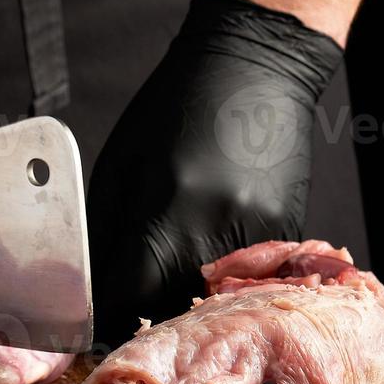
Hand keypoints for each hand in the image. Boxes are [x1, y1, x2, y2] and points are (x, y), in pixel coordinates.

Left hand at [88, 0, 342, 338]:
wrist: (256, 66)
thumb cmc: (175, 108)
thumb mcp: (120, 165)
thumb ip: (106, 235)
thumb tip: (94, 292)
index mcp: (165, 211)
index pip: (128, 300)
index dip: (107, 316)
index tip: (97, 317)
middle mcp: (216, 231)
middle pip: (173, 309)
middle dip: (146, 312)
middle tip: (132, 297)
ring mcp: (260, 237)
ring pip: (213, 301)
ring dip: (187, 298)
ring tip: (173, 270)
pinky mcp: (288, 234)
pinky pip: (248, 277)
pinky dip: (224, 275)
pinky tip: (211, 245)